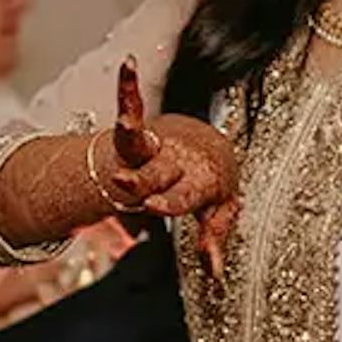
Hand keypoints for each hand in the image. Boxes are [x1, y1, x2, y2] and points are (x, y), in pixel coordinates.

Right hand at [96, 61, 242, 279]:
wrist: (209, 143)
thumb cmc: (211, 180)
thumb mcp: (217, 208)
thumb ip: (214, 236)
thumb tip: (216, 275)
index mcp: (197, 182)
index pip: (181, 196)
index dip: (170, 201)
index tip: (156, 206)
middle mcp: (176, 162)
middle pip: (154, 174)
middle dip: (141, 180)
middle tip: (125, 183)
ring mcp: (157, 145)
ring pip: (139, 142)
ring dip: (131, 130)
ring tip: (124, 120)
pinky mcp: (142, 131)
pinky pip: (132, 106)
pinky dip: (129, 87)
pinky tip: (128, 66)